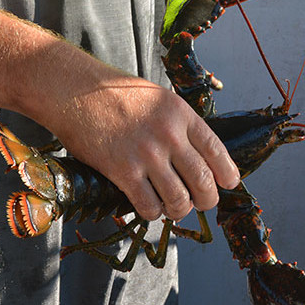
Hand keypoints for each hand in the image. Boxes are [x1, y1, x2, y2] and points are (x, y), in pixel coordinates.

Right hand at [45, 75, 239, 220]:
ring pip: (179, 200)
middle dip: (207, 199)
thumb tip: (193, 153)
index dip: (226, 173)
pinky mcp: (123, 171)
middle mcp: (169, 135)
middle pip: (203, 181)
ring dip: (179, 210)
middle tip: (202, 203)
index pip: (216, 151)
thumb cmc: (112, 93)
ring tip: (173, 208)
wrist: (75, 91)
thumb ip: (176, 123)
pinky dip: (152, 213)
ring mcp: (147, 155)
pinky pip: (149, 206)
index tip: (228, 184)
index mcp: (180, 113)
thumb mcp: (156, 98)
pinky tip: (148, 207)